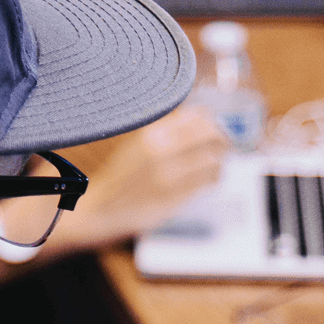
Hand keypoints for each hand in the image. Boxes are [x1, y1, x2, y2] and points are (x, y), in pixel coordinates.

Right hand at [0, 106, 229, 262]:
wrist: (100, 206)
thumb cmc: (122, 175)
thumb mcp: (139, 143)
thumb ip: (167, 130)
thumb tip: (201, 117)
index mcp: (151, 133)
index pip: (198, 117)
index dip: (211, 123)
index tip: (214, 128)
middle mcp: (161, 150)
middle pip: (211, 136)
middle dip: (223, 140)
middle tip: (224, 146)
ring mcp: (169, 175)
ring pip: (214, 160)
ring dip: (220, 162)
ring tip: (216, 165)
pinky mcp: (175, 197)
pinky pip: (208, 182)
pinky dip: (215, 178)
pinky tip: (209, 179)